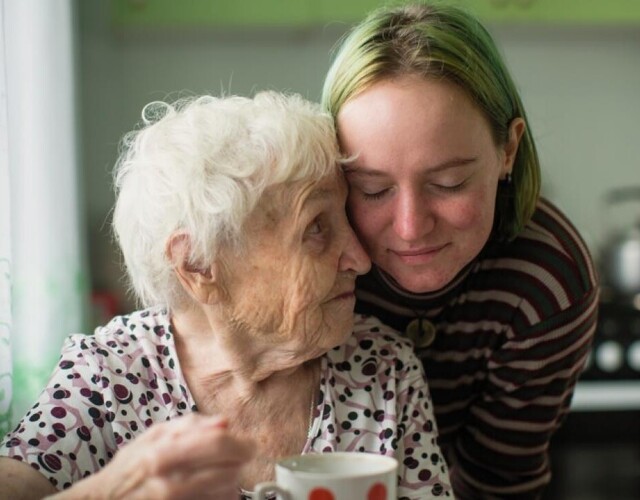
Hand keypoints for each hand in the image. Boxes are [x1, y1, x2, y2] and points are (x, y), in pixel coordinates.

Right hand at [58, 413, 253, 499]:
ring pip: (227, 491)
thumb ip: (190, 426)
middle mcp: (170, 482)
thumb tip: (224, 422)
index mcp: (163, 453)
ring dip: (232, 481)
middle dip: (239, 463)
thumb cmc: (129, 468)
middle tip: (238, 459)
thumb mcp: (152, 436)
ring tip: (219, 475)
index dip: (241, 443)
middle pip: (229, 469)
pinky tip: (212, 490)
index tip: (249, 444)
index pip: (217, 443)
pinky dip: (222, 496)